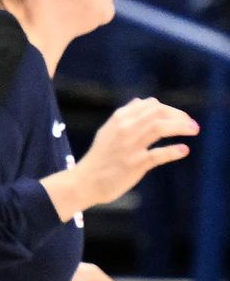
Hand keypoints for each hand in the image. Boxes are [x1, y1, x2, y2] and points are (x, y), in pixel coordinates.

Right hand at [73, 97, 198, 208]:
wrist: (86, 180)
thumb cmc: (100, 156)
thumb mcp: (108, 130)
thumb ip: (125, 116)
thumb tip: (140, 101)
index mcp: (119, 118)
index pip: (150, 105)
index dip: (169, 109)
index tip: (180, 118)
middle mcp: (124, 128)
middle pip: (157, 113)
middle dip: (178, 116)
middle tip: (192, 124)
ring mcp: (129, 146)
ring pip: (158, 128)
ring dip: (180, 127)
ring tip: (194, 130)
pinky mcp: (134, 164)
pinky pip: (157, 154)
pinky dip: (173, 151)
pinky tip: (184, 150)